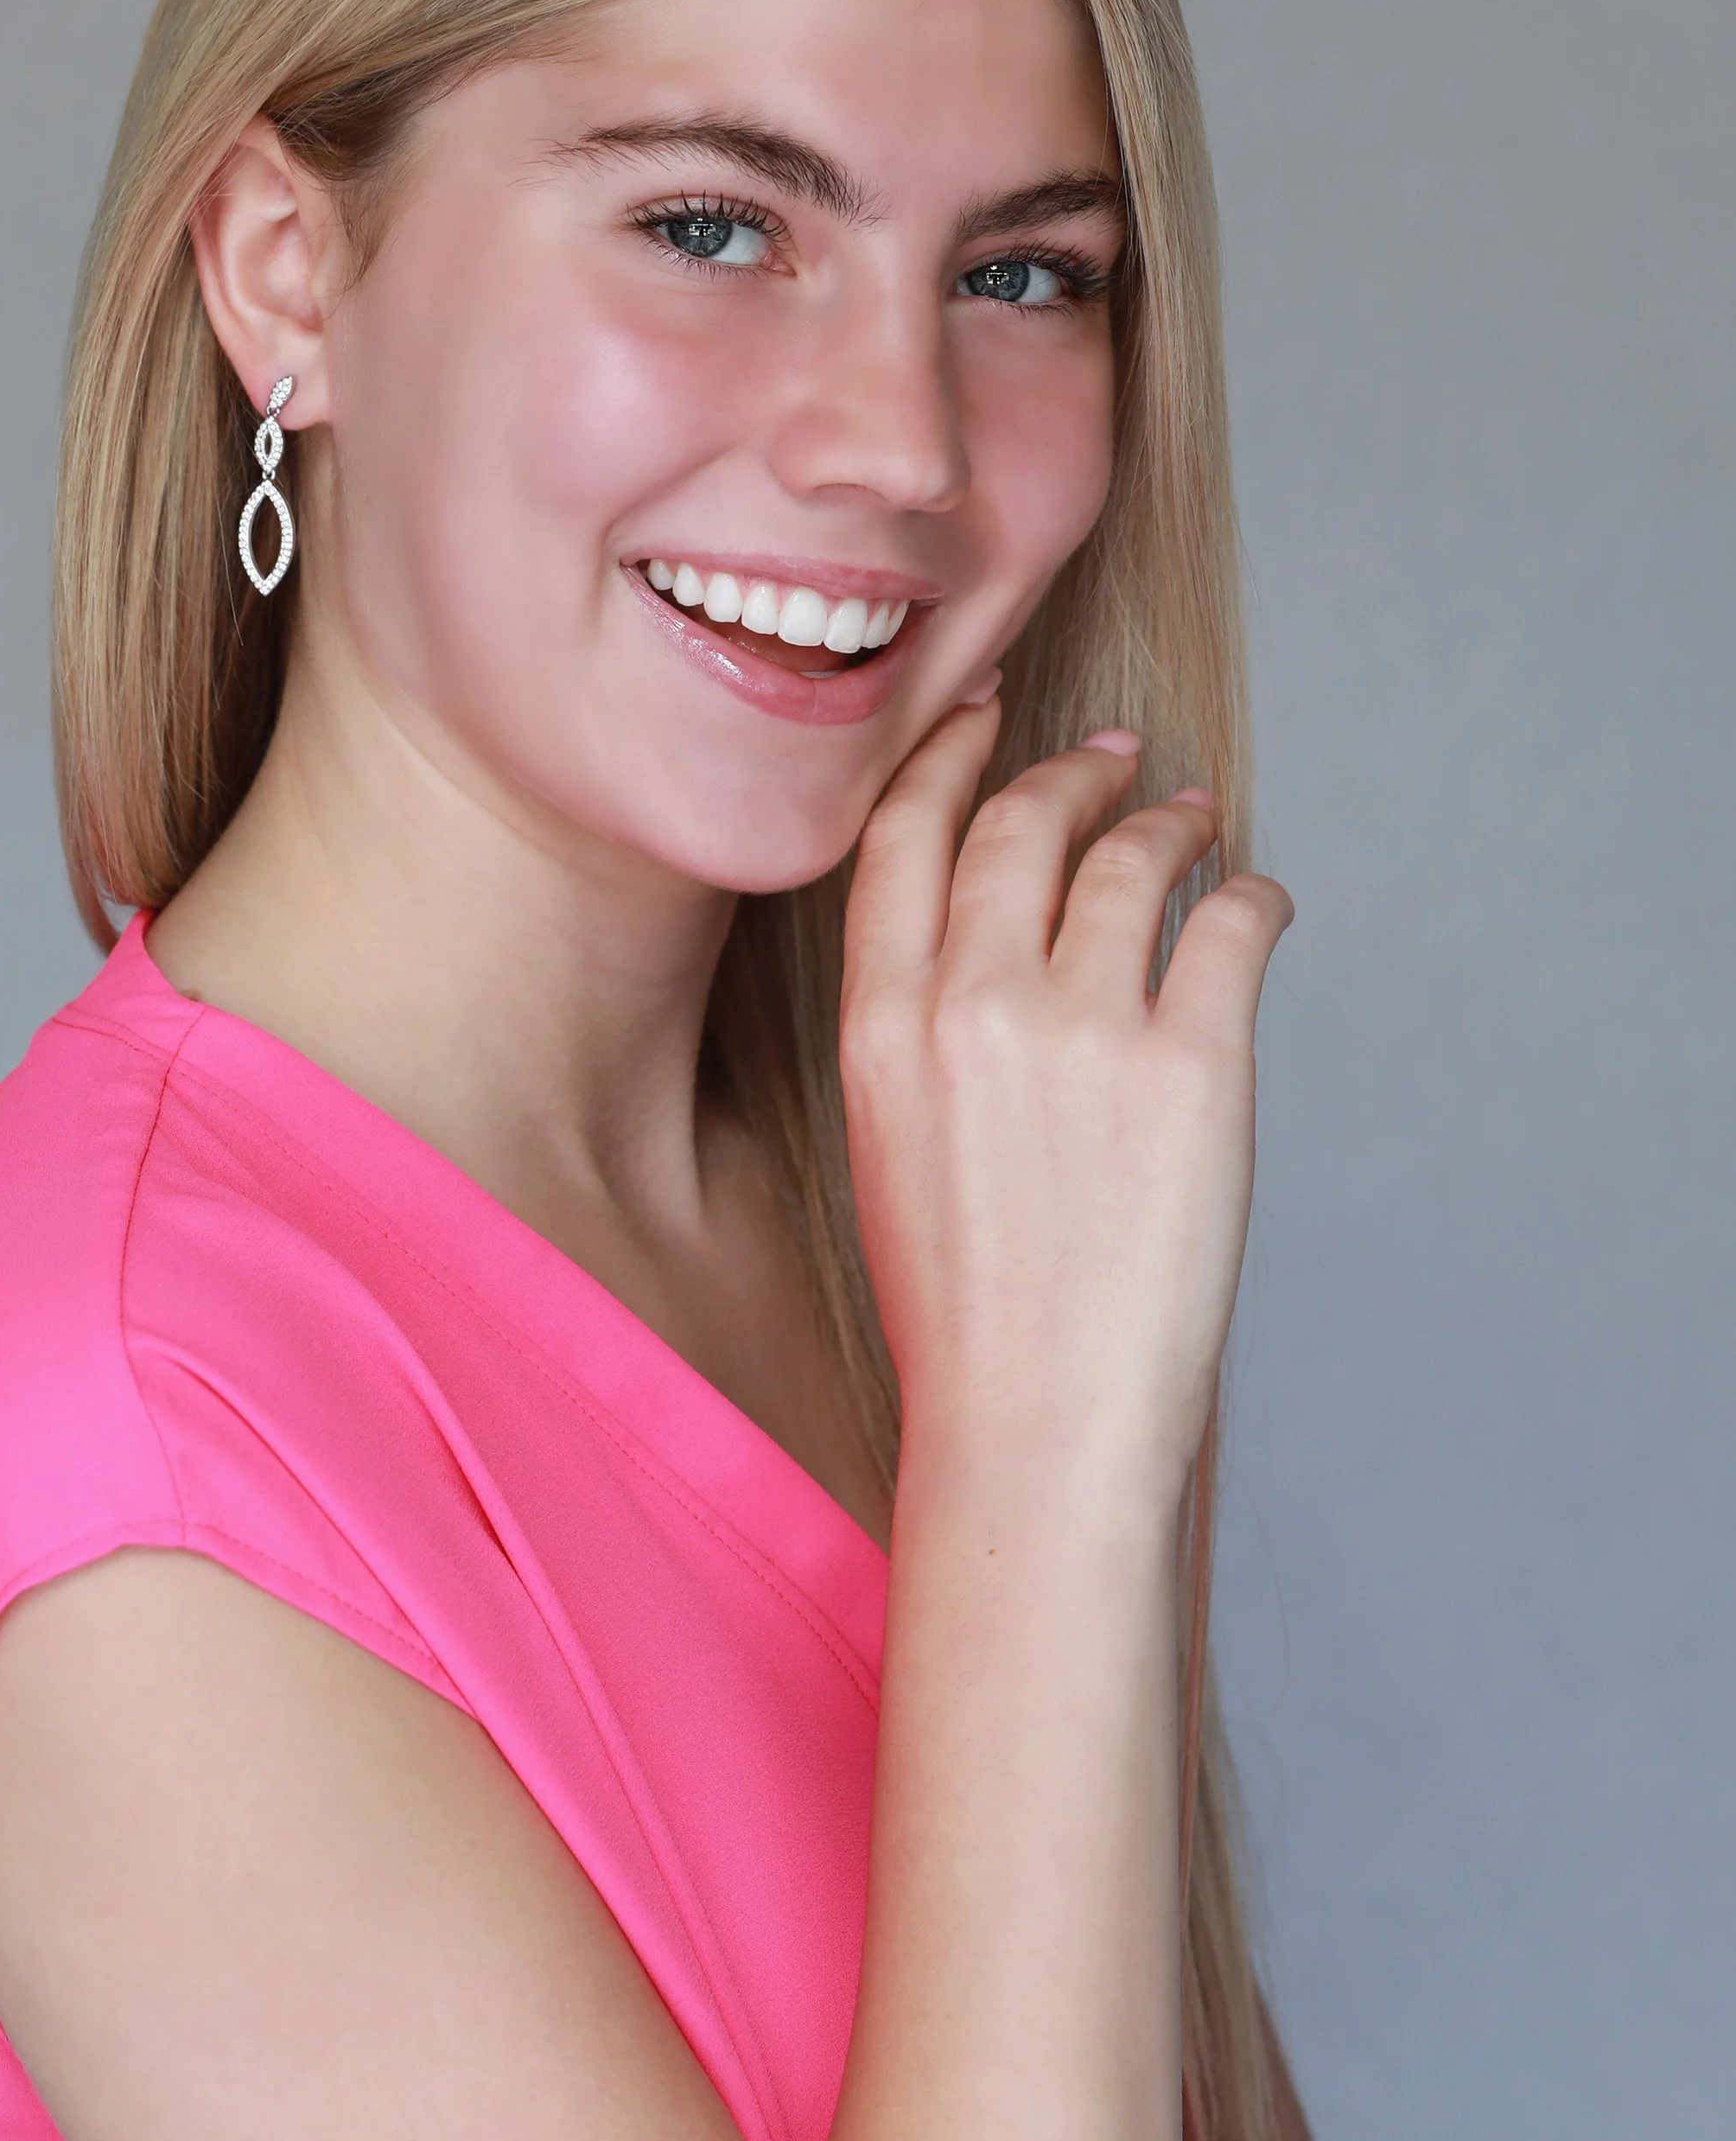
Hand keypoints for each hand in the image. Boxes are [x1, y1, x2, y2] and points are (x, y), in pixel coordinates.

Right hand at [840, 707, 1293, 1514]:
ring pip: (1130, 859)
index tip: (984, 714)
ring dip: (1168, 822)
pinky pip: (1233, 926)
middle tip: (1110, 756)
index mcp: (880, 1026)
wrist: (1033, 1425)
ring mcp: (1085, 1030)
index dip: (950, 756)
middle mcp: (972, 1004)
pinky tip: (1259, 897)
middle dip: (1070, 772)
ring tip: (1195, 818)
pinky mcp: (1194, 1067)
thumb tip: (999, 936)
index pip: (903, 836)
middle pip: (1020, 826)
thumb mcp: (890, 1145)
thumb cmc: (963, 1307)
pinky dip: (1252, 894)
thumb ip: (923, 1028)